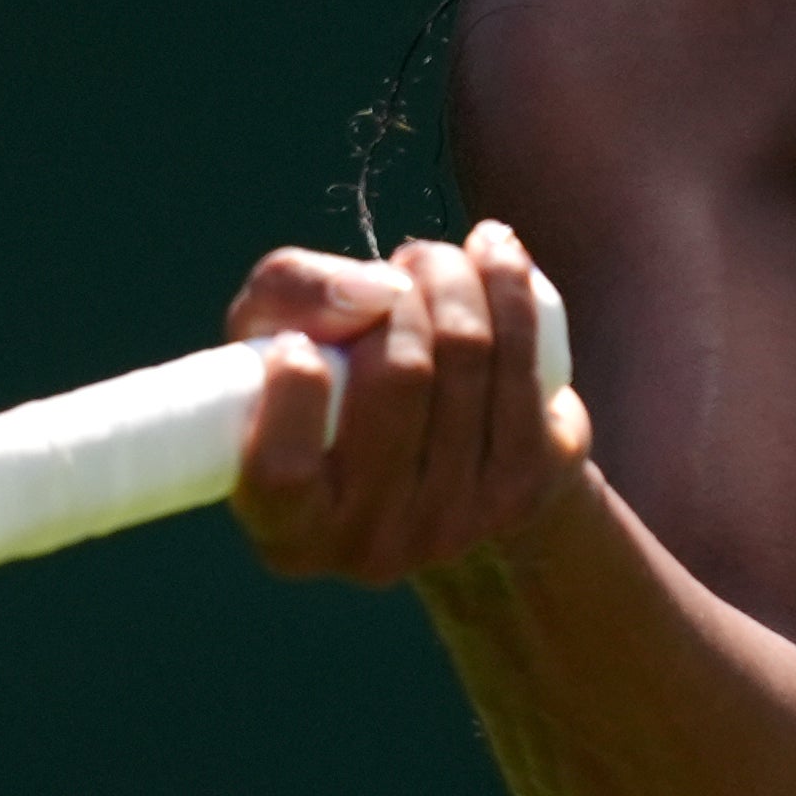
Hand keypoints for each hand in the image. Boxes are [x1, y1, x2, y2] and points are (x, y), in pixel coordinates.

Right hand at [224, 222, 593, 583]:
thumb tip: (383, 291)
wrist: (438, 454)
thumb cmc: (330, 385)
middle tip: (396, 276)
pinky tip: (492, 253)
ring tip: (433, 264)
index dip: (293, 392)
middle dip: (400, 293)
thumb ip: (290, 294)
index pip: (283, 470)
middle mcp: (372, 542)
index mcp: (290, 530)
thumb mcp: (271, 336)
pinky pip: (523, 357)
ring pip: (468, 352)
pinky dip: (508, 284)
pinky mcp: (525, 485)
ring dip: (451, 275)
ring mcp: (457, 521)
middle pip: (401, 374)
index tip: (295, 344)